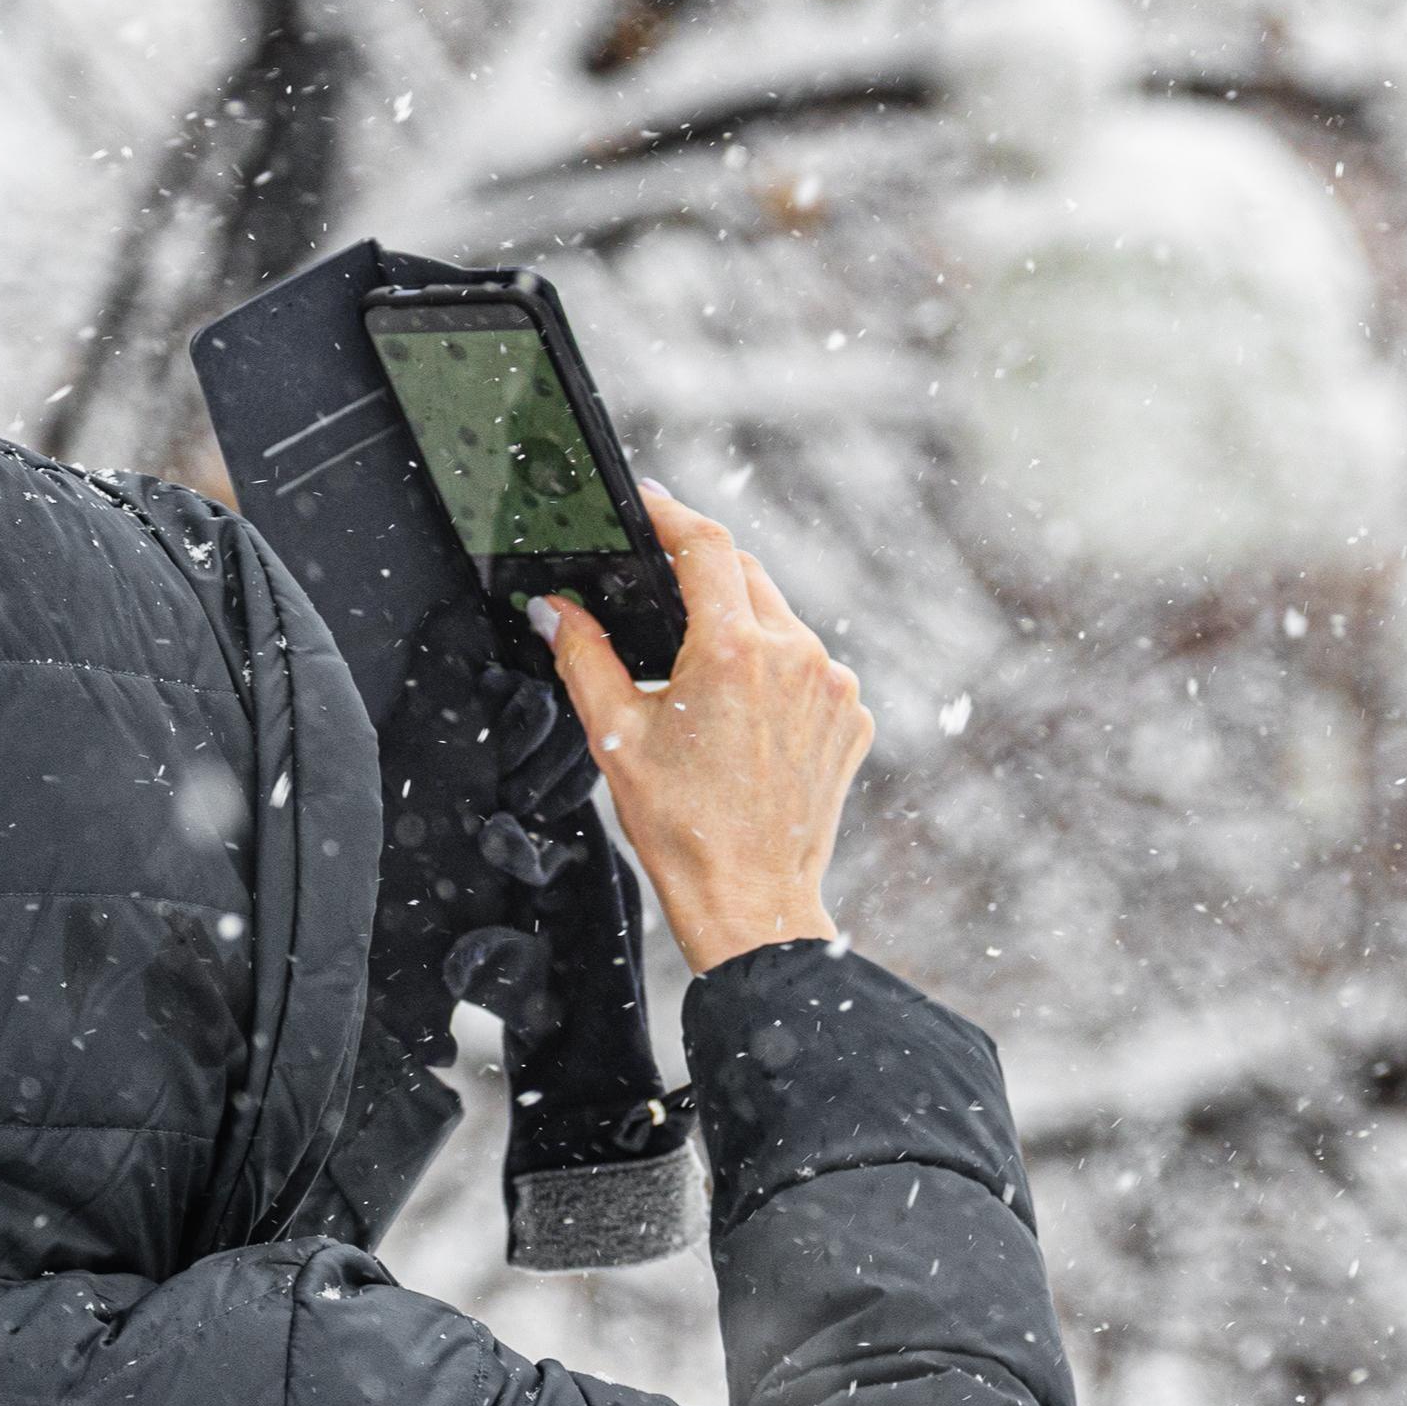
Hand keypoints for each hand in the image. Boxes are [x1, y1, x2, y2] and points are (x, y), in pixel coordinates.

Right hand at [530, 488, 871, 973]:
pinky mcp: (853, 717)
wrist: (751, 901)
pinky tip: (743, 715)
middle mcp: (795, 656)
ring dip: (742, 625)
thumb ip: (582, 656)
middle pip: (745, 575)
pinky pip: (810, 668)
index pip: (704, 545)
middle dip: (702, 573)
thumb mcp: (616, 735)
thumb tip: (553, 608)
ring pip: (781, 620)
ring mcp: (833, 687)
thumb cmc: (682, 830)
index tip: (646, 504)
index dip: (670, 514)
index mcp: (731, 651)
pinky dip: (776, 672)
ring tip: (699, 669)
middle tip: (660, 586)